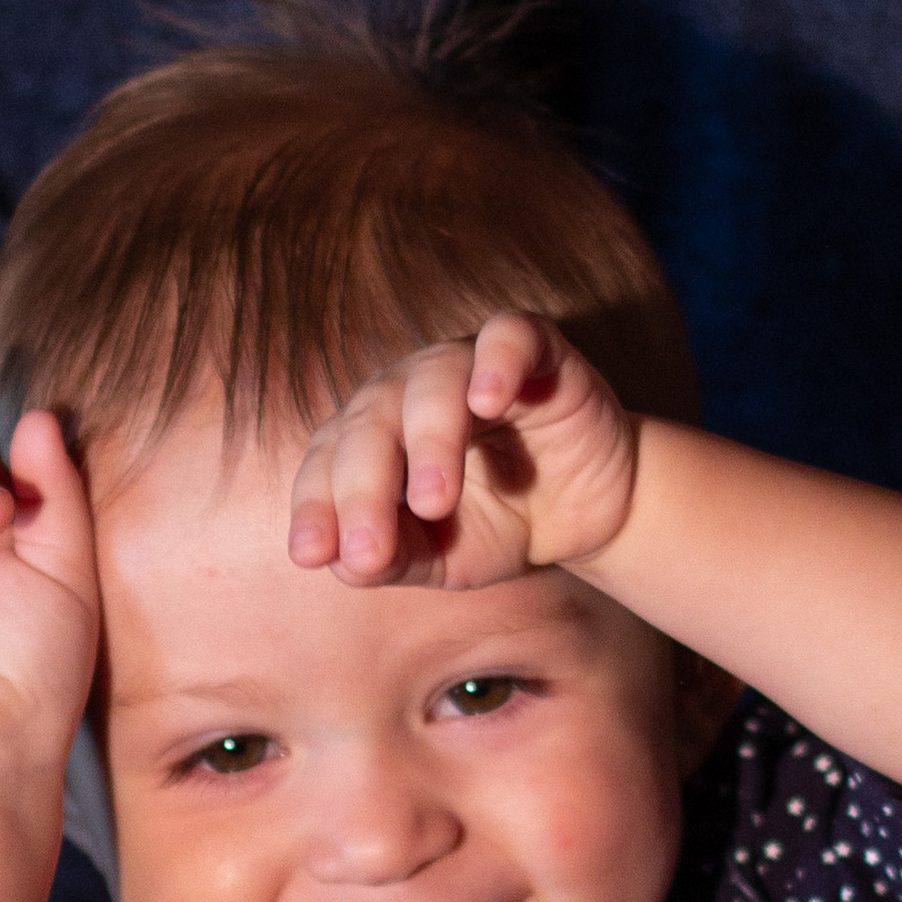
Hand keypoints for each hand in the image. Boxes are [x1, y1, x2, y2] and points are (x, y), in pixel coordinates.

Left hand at [288, 312, 636, 591]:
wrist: (591, 512)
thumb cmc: (502, 526)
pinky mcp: (533, 348)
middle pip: (369, 420)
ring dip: (427, 440)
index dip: (316, 506)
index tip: (310, 555)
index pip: (327, 461)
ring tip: (434, 501)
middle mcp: (409, 392)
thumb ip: (391, 558)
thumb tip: (342, 565)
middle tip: (370, 551)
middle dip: (363, 488)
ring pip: (432, 380)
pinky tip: (489, 402)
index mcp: (373, 437)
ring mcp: (468, 364)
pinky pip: (508, 336)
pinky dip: (495, 362)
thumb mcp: (443, 558)